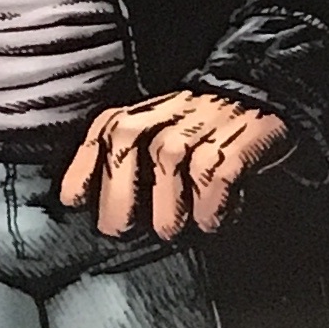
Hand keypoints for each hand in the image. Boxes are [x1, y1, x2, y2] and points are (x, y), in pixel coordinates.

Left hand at [57, 89, 291, 239]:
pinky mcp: (234, 141)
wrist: (253, 97)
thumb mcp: (150, 137)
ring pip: (168, 166)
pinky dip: (212, 209)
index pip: (101, 134)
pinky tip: (214, 218)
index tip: (75, 201)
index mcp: (137, 115)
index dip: (83, 170)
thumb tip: (75, 200)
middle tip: (127, 230)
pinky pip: (213, 180)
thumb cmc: (191, 135)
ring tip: (178, 226)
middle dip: (120, 203)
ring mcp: (199, 126)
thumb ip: (115, 161)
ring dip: (171, 212)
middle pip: (125, 152)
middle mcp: (162, 116)